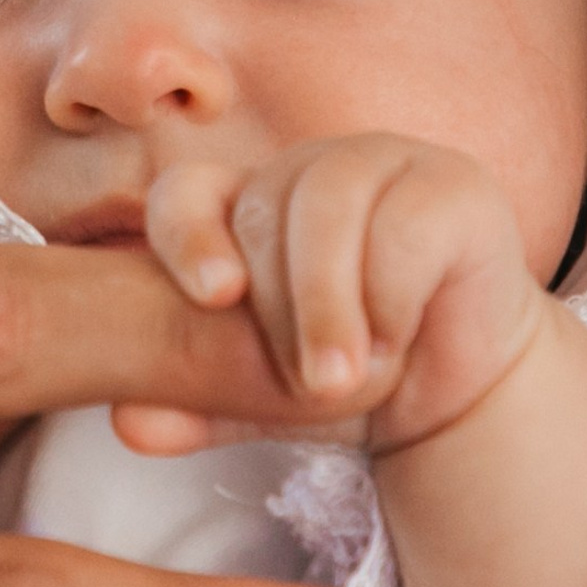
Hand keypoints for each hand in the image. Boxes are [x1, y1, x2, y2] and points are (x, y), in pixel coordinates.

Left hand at [132, 136, 545, 452]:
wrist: (457, 401)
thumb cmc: (348, 383)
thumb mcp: (263, 403)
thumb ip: (198, 404)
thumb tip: (129, 422)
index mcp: (247, 204)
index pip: (186, 193)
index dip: (186, 236)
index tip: (212, 297)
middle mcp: (310, 169)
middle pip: (262, 205)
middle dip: (277, 308)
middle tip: (306, 387)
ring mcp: (385, 164)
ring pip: (329, 202)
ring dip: (327, 304)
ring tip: (339, 382)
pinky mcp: (454, 186)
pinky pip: (405, 223)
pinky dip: (392, 295)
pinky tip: (399, 340)